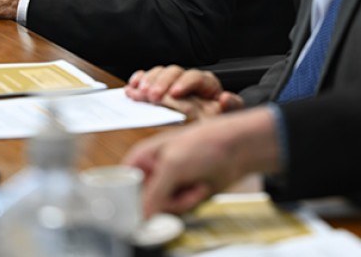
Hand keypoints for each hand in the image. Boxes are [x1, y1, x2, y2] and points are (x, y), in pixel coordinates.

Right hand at [123, 107, 280, 216]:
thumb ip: (153, 193)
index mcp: (142, 158)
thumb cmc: (207, 143)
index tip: (142, 207)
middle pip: (143, 204)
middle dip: (164, 201)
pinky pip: (177, 211)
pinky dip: (191, 203)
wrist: (238, 148)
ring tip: (194, 185)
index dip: (129, 199)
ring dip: (181, 202)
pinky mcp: (183, 194)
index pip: (123, 185)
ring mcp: (168, 184)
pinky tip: (200, 188)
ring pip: (161, 210)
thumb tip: (141, 218)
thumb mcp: (173, 166)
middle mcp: (153, 172)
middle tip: (179, 189)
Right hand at [125, 65, 244, 119]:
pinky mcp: (157, 87)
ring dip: (148, 81)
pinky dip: (138, 80)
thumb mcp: (226, 117)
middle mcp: (188, 80)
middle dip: (162, 83)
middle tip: (152, 96)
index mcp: (207, 84)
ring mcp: (171, 82)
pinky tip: (131, 87)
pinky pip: (146, 77)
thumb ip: (231, 107)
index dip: (185, 83)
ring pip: (159, 73)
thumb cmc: (214, 122)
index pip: (197, 77)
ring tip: (138, 93)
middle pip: (174, 72)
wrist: (202, 133)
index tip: (174, 94)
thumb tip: (225, 98)